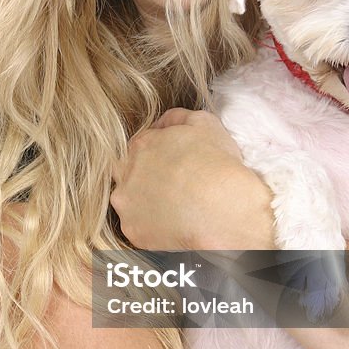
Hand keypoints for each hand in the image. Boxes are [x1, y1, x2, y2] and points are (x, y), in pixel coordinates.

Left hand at [110, 108, 274, 250]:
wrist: (223, 208)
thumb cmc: (217, 164)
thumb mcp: (203, 123)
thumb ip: (177, 117)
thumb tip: (163, 123)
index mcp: (141, 145)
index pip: (141, 147)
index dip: (159, 156)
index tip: (175, 166)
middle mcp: (125, 172)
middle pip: (129, 173)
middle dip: (147, 178)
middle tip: (174, 188)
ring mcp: (126, 203)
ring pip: (130, 202)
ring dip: (146, 203)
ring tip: (175, 209)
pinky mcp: (132, 231)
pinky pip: (139, 228)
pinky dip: (152, 228)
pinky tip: (173, 225)